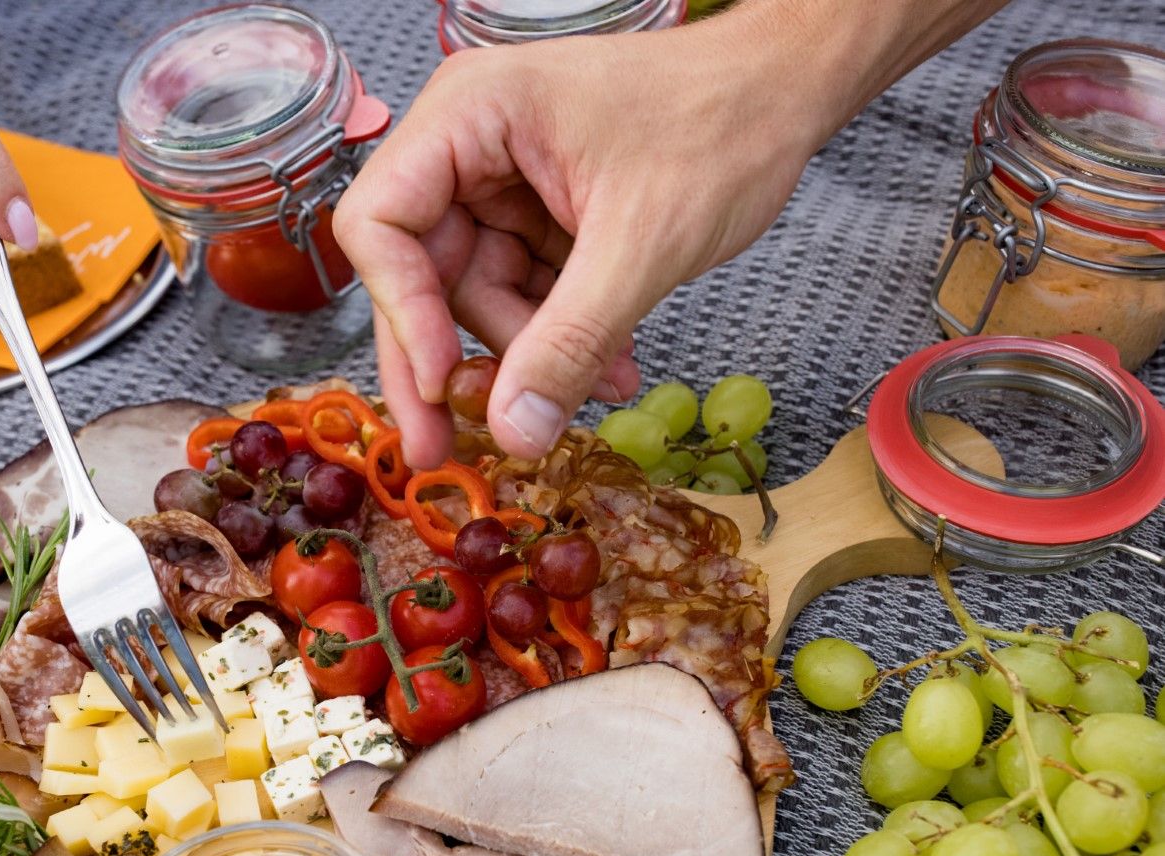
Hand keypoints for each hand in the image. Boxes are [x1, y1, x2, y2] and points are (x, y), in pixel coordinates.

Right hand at [333, 22, 820, 464]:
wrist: (787, 93)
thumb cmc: (721, 123)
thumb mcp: (641, 244)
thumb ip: (570, 341)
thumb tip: (513, 433)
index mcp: (470, 115)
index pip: (381, 223)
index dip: (400, 310)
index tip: (443, 382)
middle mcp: (467, 144)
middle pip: (416, 271)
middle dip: (446, 362)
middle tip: (442, 449)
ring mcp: (501, 181)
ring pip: (473, 295)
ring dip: (528, 355)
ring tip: (596, 382)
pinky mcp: (535, 212)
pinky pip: (520, 292)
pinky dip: (559, 335)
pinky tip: (609, 365)